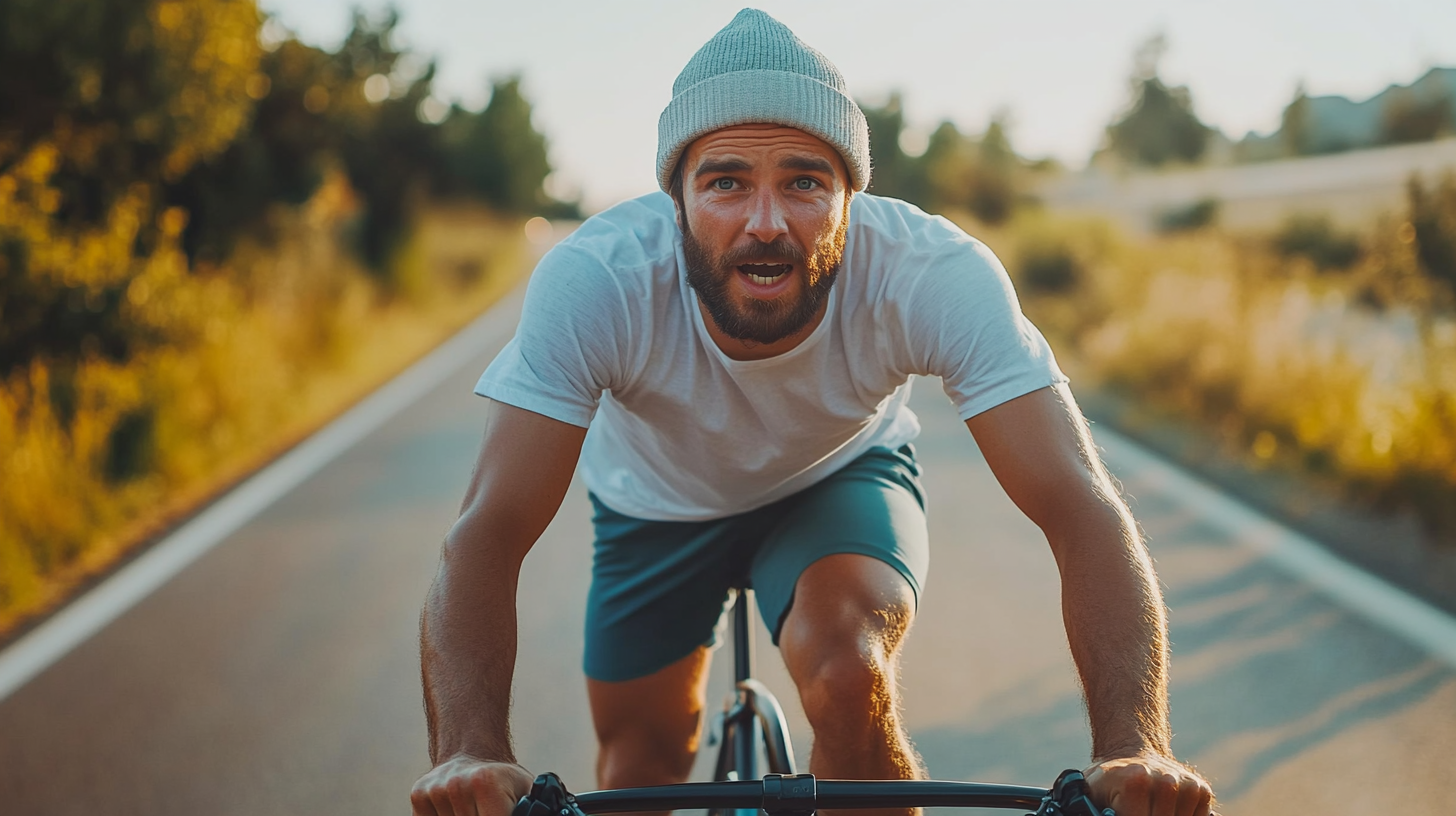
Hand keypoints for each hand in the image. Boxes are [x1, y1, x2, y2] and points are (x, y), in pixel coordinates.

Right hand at [410, 755, 534, 815]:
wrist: (472, 751)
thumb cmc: (505, 780)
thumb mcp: (527, 791)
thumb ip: (534, 807)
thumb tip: (547, 814)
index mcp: (486, 783)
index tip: (503, 814)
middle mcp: (456, 785)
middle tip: (490, 808)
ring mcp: (435, 790)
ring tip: (475, 808)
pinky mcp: (418, 795)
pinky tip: (456, 809)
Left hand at [1083, 751, 1215, 815]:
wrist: (1131, 754)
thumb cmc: (1108, 782)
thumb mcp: (1092, 796)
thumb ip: (1095, 812)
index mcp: (1137, 781)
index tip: (1122, 815)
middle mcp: (1165, 780)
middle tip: (1135, 809)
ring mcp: (1186, 784)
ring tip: (1148, 809)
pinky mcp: (1200, 789)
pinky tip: (1165, 809)